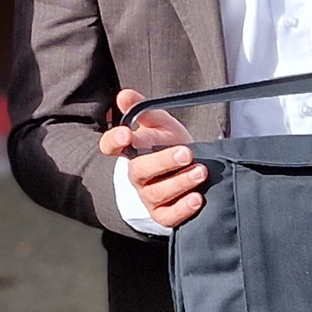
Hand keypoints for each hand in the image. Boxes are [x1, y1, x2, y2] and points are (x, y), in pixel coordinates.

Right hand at [101, 87, 207, 229]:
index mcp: (130, 150)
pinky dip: (183, 208)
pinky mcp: (163, 214)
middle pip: (139, 171)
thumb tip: (124, 95)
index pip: (111, 145)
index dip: (114, 141)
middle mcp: (137, 175)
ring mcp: (148, 197)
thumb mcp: (160, 123)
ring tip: (200, 171)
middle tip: (186, 153)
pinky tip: (197, 198)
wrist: (187, 169)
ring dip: (180, 182)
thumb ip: (144, 109)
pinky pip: (169, 216)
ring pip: (157, 193)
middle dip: (162, 161)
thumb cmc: (170, 144)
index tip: (127, 134)